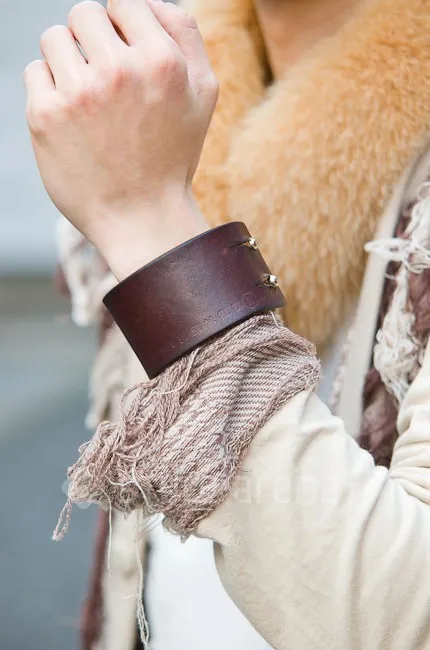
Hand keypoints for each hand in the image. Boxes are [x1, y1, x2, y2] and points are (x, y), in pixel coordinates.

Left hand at [24, 0, 217, 278]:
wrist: (141, 218)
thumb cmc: (172, 155)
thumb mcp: (203, 94)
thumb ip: (185, 34)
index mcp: (162, 61)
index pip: (123, 2)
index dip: (122, 29)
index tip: (126, 62)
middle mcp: (119, 71)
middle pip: (84, 14)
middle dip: (93, 43)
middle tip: (106, 84)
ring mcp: (78, 93)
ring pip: (55, 38)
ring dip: (68, 62)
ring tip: (89, 102)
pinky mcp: (45, 116)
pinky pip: (35, 72)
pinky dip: (49, 90)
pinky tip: (72, 121)